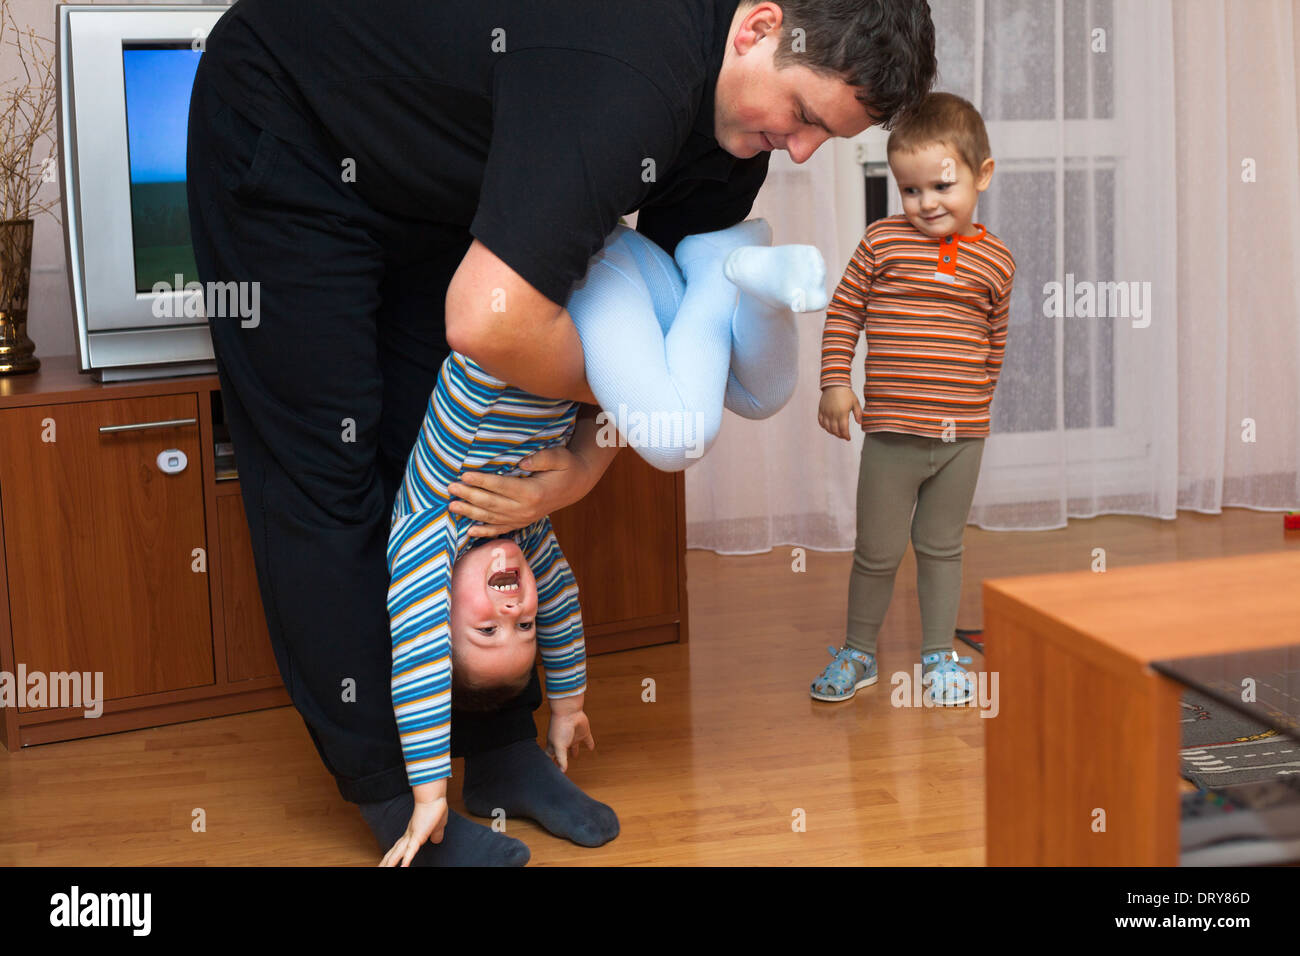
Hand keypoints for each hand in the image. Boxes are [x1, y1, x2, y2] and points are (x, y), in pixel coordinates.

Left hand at [378, 781, 447, 866]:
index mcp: (412, 834)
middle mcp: (408, 836)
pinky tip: (403, 867)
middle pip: (394, 852)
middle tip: (378, 868)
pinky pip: (411, 850)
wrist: (433, 797)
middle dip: (386, 862)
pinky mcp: (418, 836)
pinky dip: (407, 859)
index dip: (393, 856)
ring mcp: (412, 836)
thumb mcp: (437, 826)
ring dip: (390, 863)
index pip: (399, 848)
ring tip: (382, 870)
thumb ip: (436, 834)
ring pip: (398, 853)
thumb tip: (436, 840)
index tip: (386, 863)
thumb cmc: (435, 807)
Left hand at [448, 446, 591, 537]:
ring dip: (470, 512)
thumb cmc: (566, 467)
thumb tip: (522, 462)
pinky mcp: (522, 522)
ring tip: (452, 506)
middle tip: (451, 488)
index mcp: (533, 492)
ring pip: (492, 518)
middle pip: (492, 503)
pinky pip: (501, 529)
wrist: (577, 486)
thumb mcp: (559, 457)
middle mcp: (526, 509)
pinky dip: (484, 532)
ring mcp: (523, 518)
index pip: (501, 486)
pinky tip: (469, 531)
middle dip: (469, 495)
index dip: (482, 481)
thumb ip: (542, 458)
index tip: (464, 474)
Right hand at [545, 702, 594, 772]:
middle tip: (562, 767)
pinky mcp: (583, 733)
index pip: (551, 757)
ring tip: (575, 756)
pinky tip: (591, 748)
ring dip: (574, 751)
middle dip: (561, 759)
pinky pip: (588, 740)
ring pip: (574, 747)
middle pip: (562, 753)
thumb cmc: (560, 727)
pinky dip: (590, 744)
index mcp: (555, 745)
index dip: (550, 764)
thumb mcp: (559, 745)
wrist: (570, 711)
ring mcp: (573, 737)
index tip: (550, 771)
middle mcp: (564, 742)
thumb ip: (561, 759)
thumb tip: (562, 771)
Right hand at [818, 385, 862, 440]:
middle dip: (840, 435)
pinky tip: (828, 427)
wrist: (835, 384)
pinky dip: (824, 426)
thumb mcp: (855, 402)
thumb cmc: (846, 393)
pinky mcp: (821, 410)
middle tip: (844, 436)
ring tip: (837, 432)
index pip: (843, 429)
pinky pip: (821, 422)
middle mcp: (833, 414)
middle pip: (835, 430)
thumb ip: (858, 413)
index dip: (846, 436)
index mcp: (842, 413)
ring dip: (832, 432)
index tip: (848, 438)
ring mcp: (826, 412)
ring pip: (827, 428)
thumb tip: (860, 423)